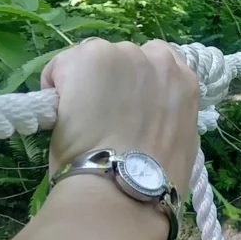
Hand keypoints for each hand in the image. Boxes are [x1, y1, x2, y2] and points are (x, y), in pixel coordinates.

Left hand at [41, 39, 199, 198]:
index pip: (157, 63)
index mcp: (184, 80)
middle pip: (124, 58)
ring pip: (93, 60)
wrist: (124, 184)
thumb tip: (148, 119)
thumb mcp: (180, 142)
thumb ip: (168, 117)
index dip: (136, 84)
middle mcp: (157, 60)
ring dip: (86, 83)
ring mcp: (123, 55)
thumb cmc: (154, 179)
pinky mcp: (90, 57)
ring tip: (81, 120)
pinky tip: (60, 117)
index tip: (125, 107)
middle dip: (112, 82)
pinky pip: (61, 66)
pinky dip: (56, 87)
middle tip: (103, 118)